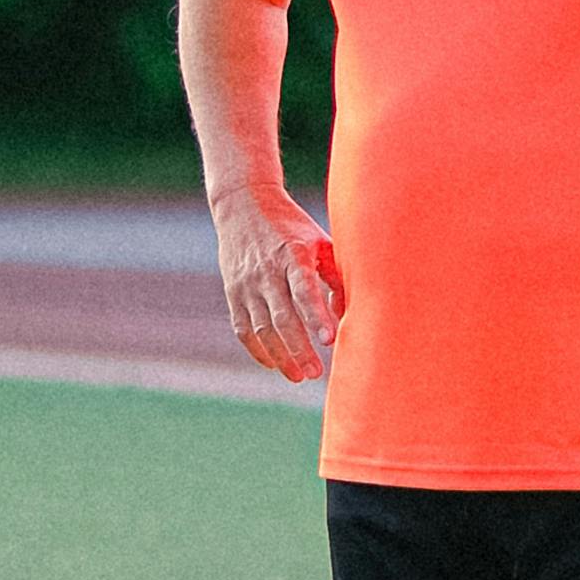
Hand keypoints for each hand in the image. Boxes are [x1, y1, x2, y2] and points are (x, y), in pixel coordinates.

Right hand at [211, 183, 342, 385]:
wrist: (243, 204)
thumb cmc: (292, 226)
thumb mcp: (319, 241)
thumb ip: (335, 275)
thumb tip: (347, 314)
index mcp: (292, 253)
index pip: (303, 289)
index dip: (316, 316)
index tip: (329, 340)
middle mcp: (266, 270)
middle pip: (282, 317)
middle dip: (299, 349)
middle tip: (316, 373)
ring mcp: (246, 283)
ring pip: (261, 328)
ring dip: (280, 356)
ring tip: (299, 376)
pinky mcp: (233, 292)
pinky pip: (243, 328)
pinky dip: (258, 349)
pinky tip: (274, 364)